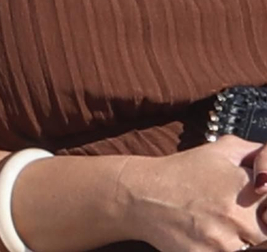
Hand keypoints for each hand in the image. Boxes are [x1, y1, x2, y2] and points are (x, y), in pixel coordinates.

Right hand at [124, 135, 266, 251]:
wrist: (139, 195)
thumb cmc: (180, 172)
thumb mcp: (220, 150)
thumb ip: (259, 154)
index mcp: (245, 186)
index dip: (264, 204)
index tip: (257, 203)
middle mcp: (238, 216)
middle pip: (264, 232)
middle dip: (250, 224)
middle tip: (228, 215)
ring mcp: (223, 241)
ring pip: (248, 247)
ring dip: (236, 239)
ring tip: (214, 224)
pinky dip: (217, 248)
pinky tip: (205, 236)